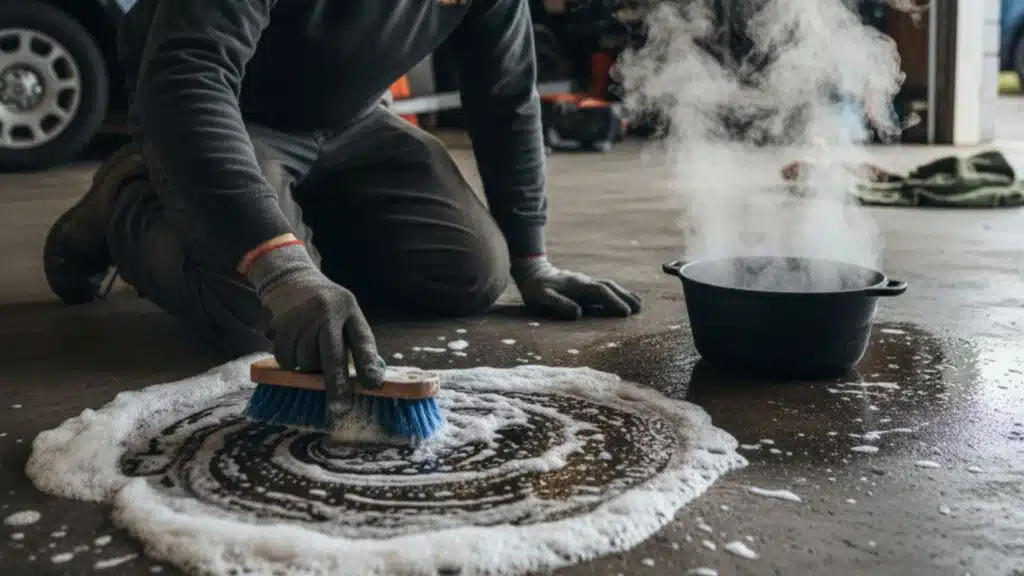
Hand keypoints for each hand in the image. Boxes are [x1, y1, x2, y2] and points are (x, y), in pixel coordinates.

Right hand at [246, 242, 384, 418]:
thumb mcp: (347, 313)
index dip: (368, 364)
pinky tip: (295, 349)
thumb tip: (369, 378)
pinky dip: (290, 364)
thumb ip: (355, 340)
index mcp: (349, 309)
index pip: (362, 340)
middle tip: (340, 407)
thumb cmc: (326, 305)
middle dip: (337, 385)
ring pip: (307, 362)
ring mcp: (302, 319)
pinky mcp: (280, 326)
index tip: (373, 385)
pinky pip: (286, 360)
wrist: (292, 279)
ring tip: (311, 353)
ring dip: (310, 369)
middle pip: (332, 356)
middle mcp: (326, 313)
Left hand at [511, 256, 642, 319]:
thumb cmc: (535, 287)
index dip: (613, 302)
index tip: (626, 312)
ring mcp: (585, 282)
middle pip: (609, 287)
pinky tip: (623, 299)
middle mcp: (584, 281)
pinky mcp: (584, 285)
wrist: (531, 270)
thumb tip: (579, 314)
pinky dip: (616, 293)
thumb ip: (559, 304)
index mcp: (576, 285)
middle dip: (625, 297)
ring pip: (609, 286)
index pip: (600, 292)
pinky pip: (604, 288)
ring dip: (624, 294)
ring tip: (638, 304)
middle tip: (639, 309)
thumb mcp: (541, 297)